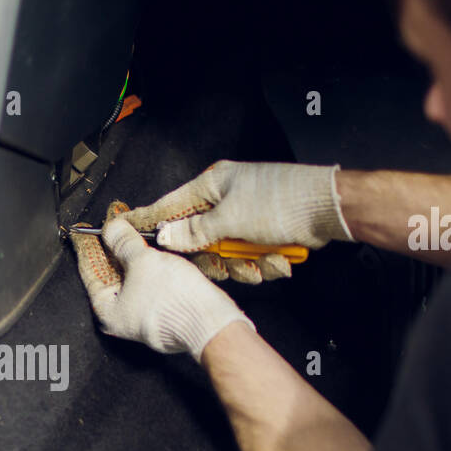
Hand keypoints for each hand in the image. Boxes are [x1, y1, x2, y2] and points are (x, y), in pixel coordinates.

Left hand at [71, 210, 253, 360]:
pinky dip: (149, 265)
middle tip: (113, 226)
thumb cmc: (174, 302)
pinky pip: (150, 283)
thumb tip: (111, 229)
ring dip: (133, 254)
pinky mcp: (163, 311)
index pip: (89, 271)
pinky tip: (152, 249)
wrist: (210, 321)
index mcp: (107, 312)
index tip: (87, 232)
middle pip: (110, 274)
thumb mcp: (141, 261)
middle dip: (113, 248)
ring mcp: (143, 315)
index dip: (89, 247)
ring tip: (132, 231)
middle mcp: (122, 317)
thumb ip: (123, 243)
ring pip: (132, 278)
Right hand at [120, 160, 353, 283]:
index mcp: (214, 185)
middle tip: (224, 265)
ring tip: (262, 261)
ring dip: (245, 265)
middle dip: (216, 259)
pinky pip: (249, 257)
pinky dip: (263, 262)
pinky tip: (278, 258)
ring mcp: (245, 217)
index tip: (121, 226)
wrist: (329, 210)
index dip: (147, 219)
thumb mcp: (230, 220)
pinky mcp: (262, 233)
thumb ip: (194, 232)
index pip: (170, 205)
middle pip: (199, 239)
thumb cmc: (282, 202)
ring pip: (226, 254)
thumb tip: (164, 237)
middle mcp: (226, 200)